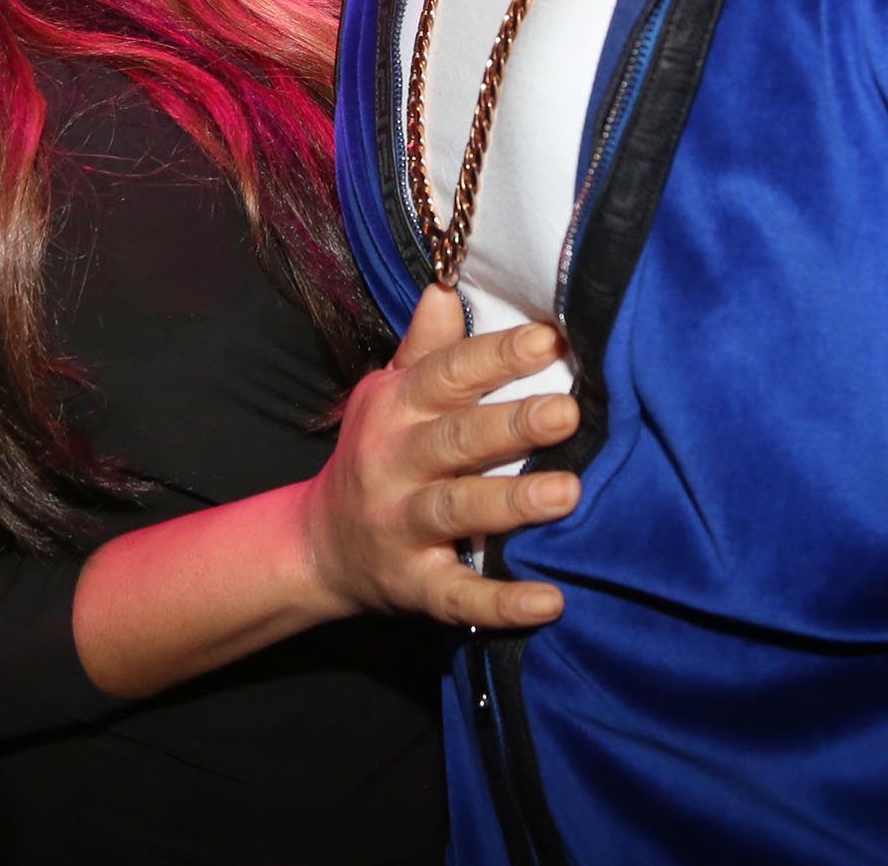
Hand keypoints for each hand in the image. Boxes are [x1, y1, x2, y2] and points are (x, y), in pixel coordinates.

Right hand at [300, 286, 581, 630]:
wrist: (318, 546)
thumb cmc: (375, 454)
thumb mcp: (388, 395)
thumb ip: (425, 348)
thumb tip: (446, 287)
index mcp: (396, 409)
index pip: (447, 374)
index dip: (496, 356)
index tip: (549, 338)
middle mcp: (394, 464)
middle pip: (456, 439)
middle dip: (512, 425)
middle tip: (569, 413)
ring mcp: (400, 527)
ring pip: (457, 511)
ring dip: (511, 502)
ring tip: (568, 493)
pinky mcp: (414, 586)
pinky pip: (459, 596)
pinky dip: (501, 601)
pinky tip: (549, 599)